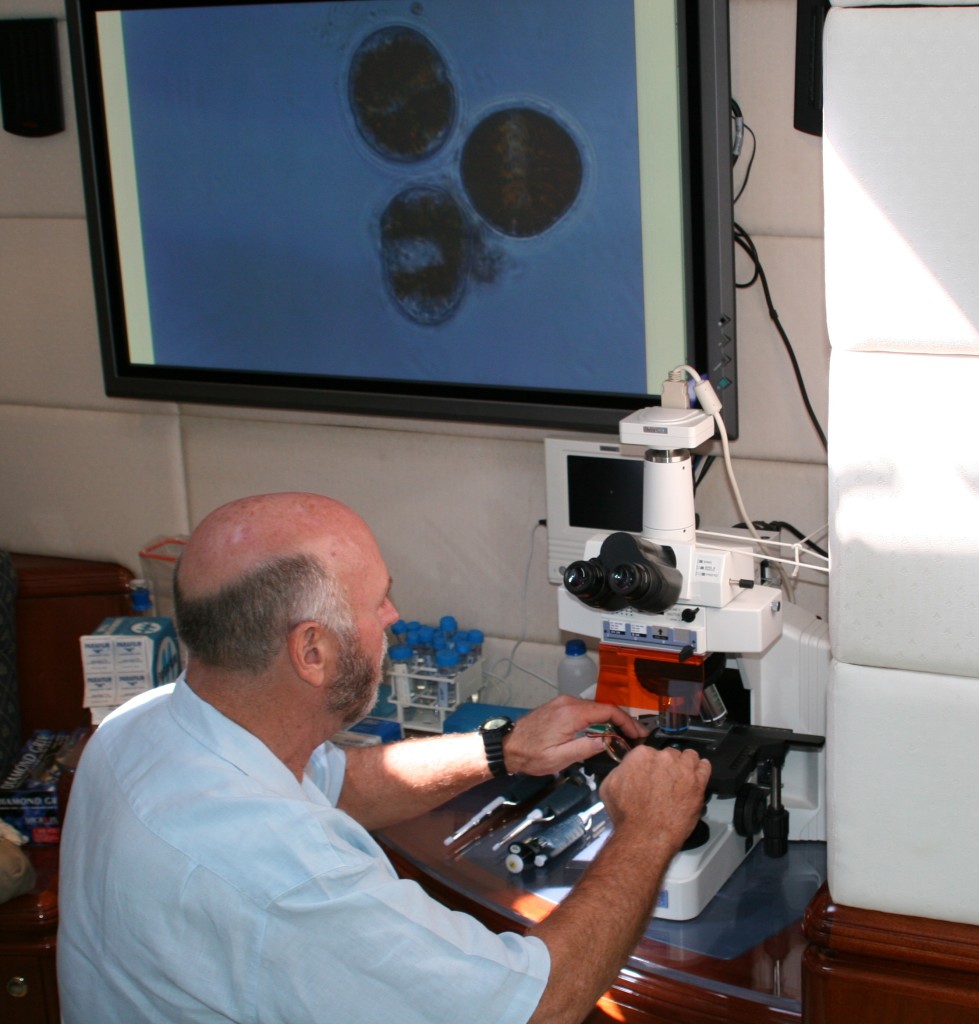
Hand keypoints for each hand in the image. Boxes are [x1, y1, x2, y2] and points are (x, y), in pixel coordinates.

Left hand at [503, 695, 647, 776]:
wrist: (507, 747)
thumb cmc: (530, 755)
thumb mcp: (560, 758)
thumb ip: (586, 748)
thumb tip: (607, 741)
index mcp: (571, 713)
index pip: (608, 710)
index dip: (627, 721)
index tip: (637, 733)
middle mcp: (568, 702)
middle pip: (604, 707)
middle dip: (622, 721)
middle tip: (636, 737)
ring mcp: (563, 703)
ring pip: (595, 708)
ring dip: (611, 720)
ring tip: (624, 735)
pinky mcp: (559, 707)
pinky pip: (585, 710)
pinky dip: (598, 718)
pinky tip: (605, 730)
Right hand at [599, 745, 710, 850]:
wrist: (645, 835)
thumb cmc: (626, 814)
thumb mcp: (610, 786)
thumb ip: (621, 770)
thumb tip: (627, 769)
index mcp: (641, 754)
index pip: (648, 752)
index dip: (649, 765)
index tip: (649, 774)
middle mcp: (664, 756)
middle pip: (669, 754)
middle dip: (667, 765)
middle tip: (664, 781)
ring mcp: (683, 769)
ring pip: (689, 756)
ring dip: (685, 764)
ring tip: (682, 776)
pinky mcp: (698, 783)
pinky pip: (705, 767)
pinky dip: (701, 768)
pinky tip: (698, 773)